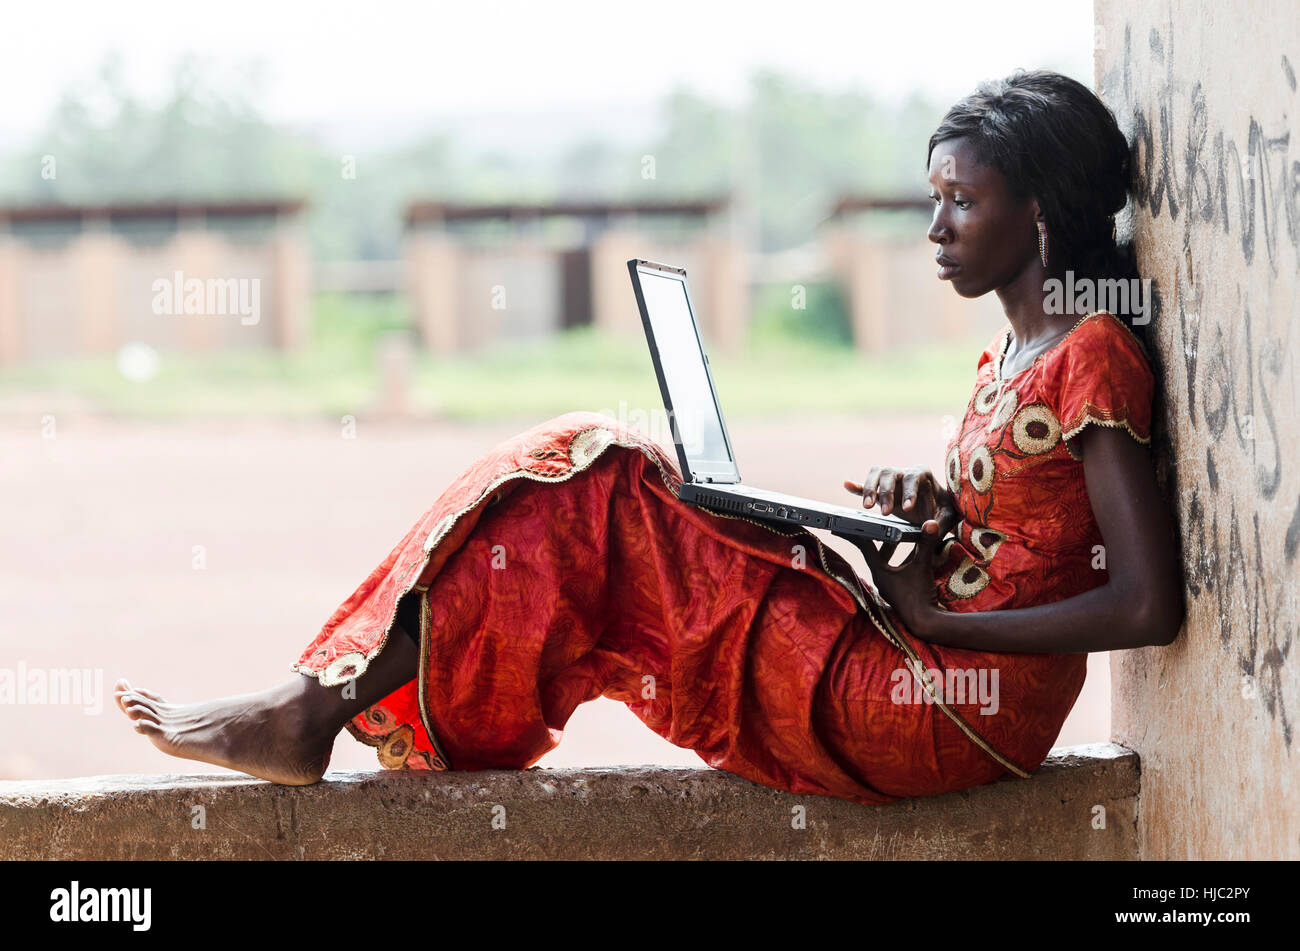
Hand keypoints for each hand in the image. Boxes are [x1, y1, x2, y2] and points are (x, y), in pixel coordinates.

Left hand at [838, 467, 957, 634]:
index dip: (853, 532)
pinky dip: (899, 558)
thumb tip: (932, 522)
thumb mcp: (923, 566)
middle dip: (875, 536)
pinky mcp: (897, 590)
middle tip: (870, 521)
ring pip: (885, 560)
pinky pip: (894, 568)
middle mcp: (880, 578)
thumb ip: (927, 543)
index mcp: (879, 571)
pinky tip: (910, 551)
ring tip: (897, 533)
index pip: (863, 546)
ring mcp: (888, 585)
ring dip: (890, 547)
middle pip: (874, 551)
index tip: (840, 523)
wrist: (926, 624)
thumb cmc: (920, 596)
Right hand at [843, 465, 953, 530]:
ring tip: (867, 507)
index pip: (914, 477)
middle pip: (891, 473)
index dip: (910, 491)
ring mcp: (890, 480)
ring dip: (871, 489)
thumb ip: (940, 524)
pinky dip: (857, 486)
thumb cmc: (942, 511)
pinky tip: (847, 485)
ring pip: (876, 474)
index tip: (907, 509)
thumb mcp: (947, 518)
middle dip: (887, 492)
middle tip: (885, 513)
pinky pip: (865, 484)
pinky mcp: (879, 489)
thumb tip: (929, 526)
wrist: (934, 509)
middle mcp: (904, 472)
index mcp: (922, 474)